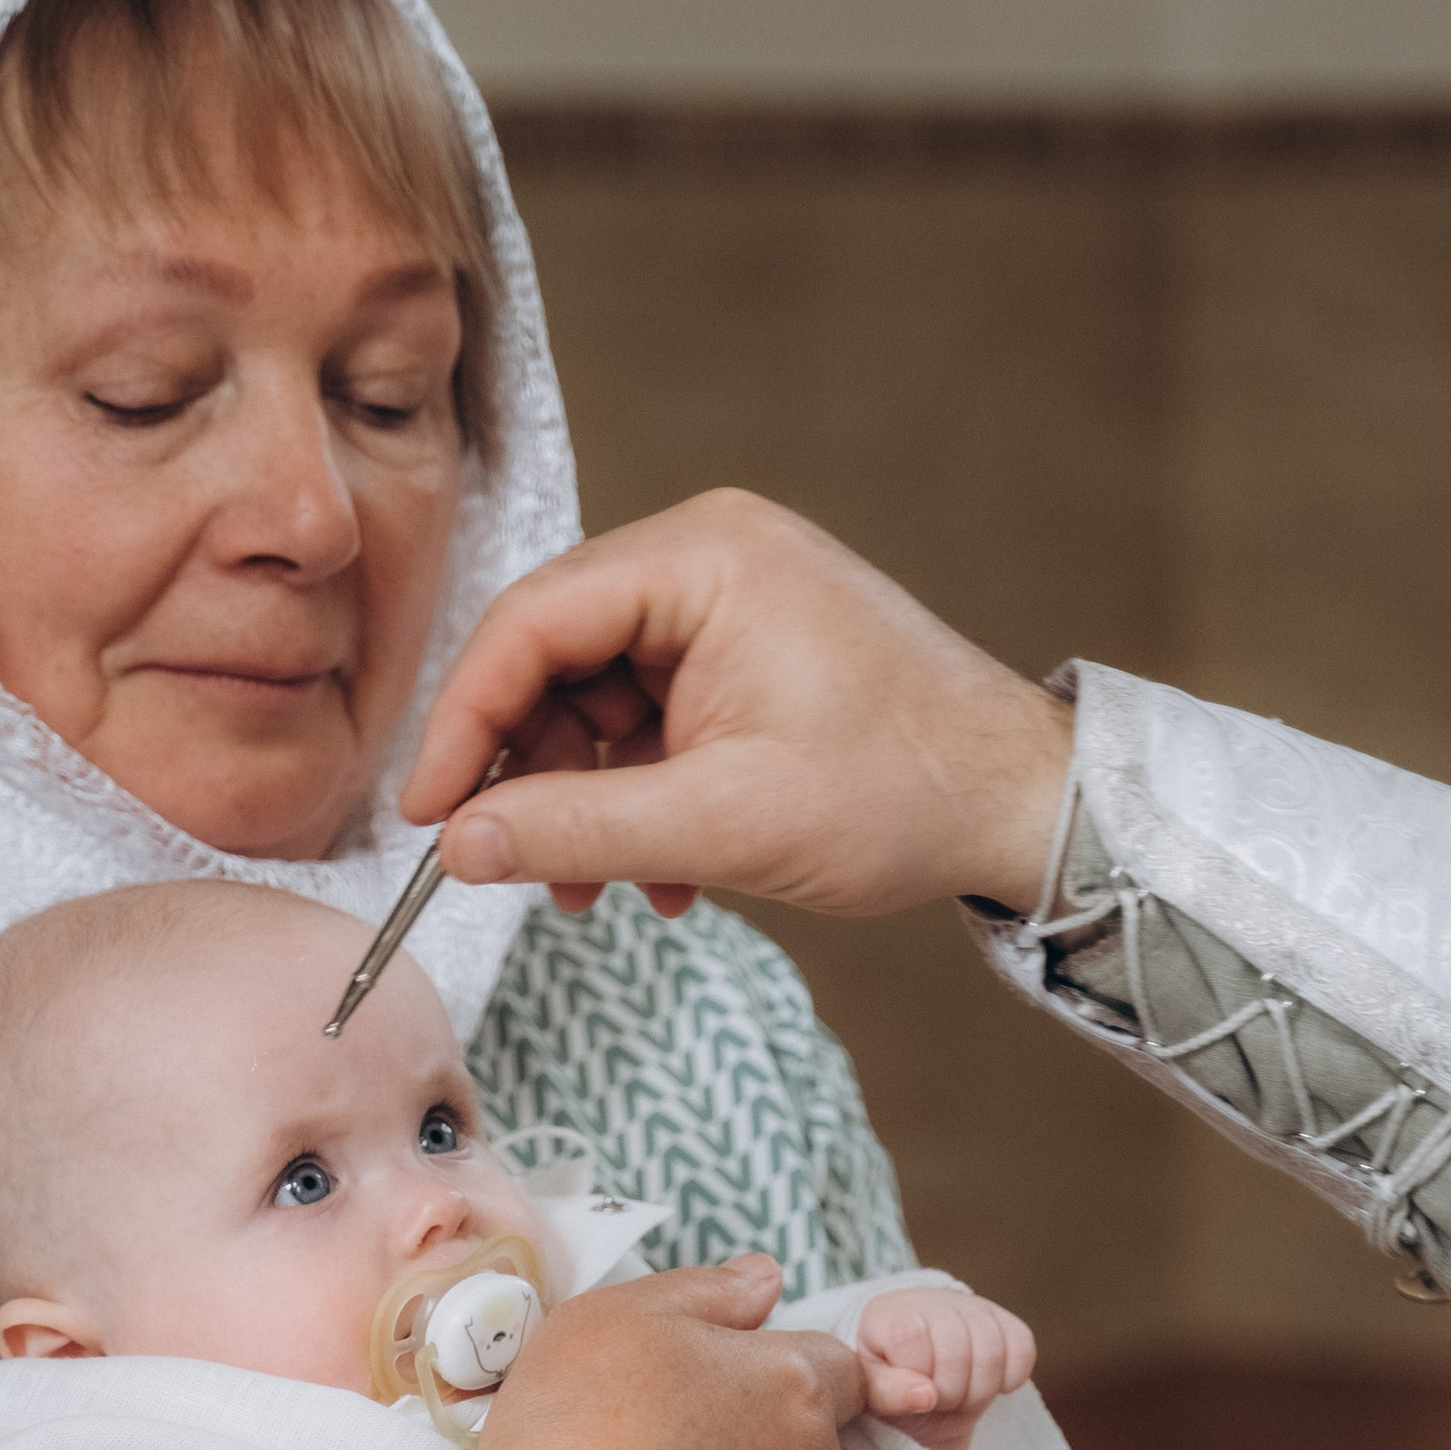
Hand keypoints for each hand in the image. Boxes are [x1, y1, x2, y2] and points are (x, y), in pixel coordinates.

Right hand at [403, 490, 1073, 921]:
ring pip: (595, 698)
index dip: (461, 722)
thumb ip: (577, 829)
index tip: (428, 816)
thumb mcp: (721, 824)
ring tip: (596, 893)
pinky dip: (637, 795)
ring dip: (583, 801)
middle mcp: (707, 556)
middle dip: (527, 773)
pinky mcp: (745, 653)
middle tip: (507, 866)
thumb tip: (458, 849)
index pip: (529, 622)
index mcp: (702, 558)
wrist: (1022, 805)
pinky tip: (665, 877)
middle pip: (554, 658)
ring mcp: (729, 602)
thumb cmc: (901, 792)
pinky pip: (648, 716)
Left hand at [857, 1287, 1036, 1445]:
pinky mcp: (1005, 1320)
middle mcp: (930, 1300)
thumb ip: (887, 1393)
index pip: (910, 1337)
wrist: (918, 1376)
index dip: (916, 1379)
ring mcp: (971, 1306)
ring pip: (993, 1352)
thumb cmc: (890, 1386)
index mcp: (887, 1313)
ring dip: (979, 1392)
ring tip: (959, 1397)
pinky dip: (1011, 1378)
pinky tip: (989, 1386)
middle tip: (937, 1402)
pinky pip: (1023, 1349)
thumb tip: (926, 1395)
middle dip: (948, 1394)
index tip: (910, 1393)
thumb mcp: (872, 1393)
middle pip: (956, 1352)